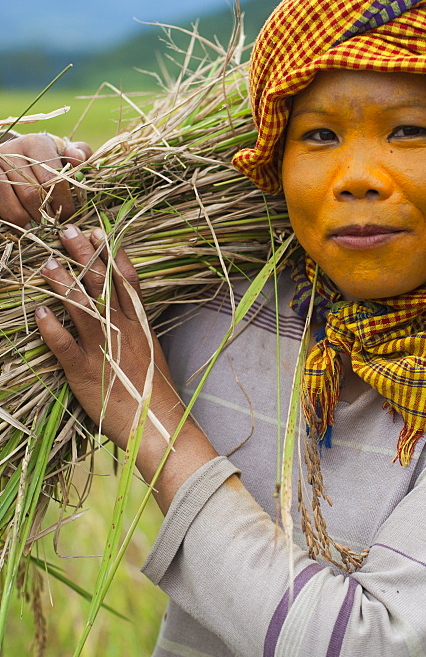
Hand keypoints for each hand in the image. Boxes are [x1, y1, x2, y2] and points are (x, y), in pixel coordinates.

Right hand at [0, 132, 91, 226]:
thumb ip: (79, 153)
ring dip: (27, 219)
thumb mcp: (64, 153)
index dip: (63, 201)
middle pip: (32, 193)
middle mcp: (12, 151)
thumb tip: (77, 157)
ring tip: (39, 227)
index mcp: (35, 143)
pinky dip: (11, 217)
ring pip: (12, 201)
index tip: (68, 214)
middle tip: (55, 224)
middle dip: (45, 214)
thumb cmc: (47, 158)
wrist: (15, 156)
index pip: (52, 178)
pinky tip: (23, 224)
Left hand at [36, 224, 217, 511]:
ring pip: (81, 309)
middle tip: (68, 230)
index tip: (100, 233)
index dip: (112, 256)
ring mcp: (102, 350)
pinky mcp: (84, 372)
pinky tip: (39, 312)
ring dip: (63, 283)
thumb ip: (137, 329)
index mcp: (139, 325)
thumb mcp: (151, 352)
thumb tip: (126, 312)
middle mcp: (122, 331)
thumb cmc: (154, 393)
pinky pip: (64, 346)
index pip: (127, 281)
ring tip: (47, 263)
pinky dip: (51, 328)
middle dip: (85, 256)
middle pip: (102, 286)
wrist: (156, 425)